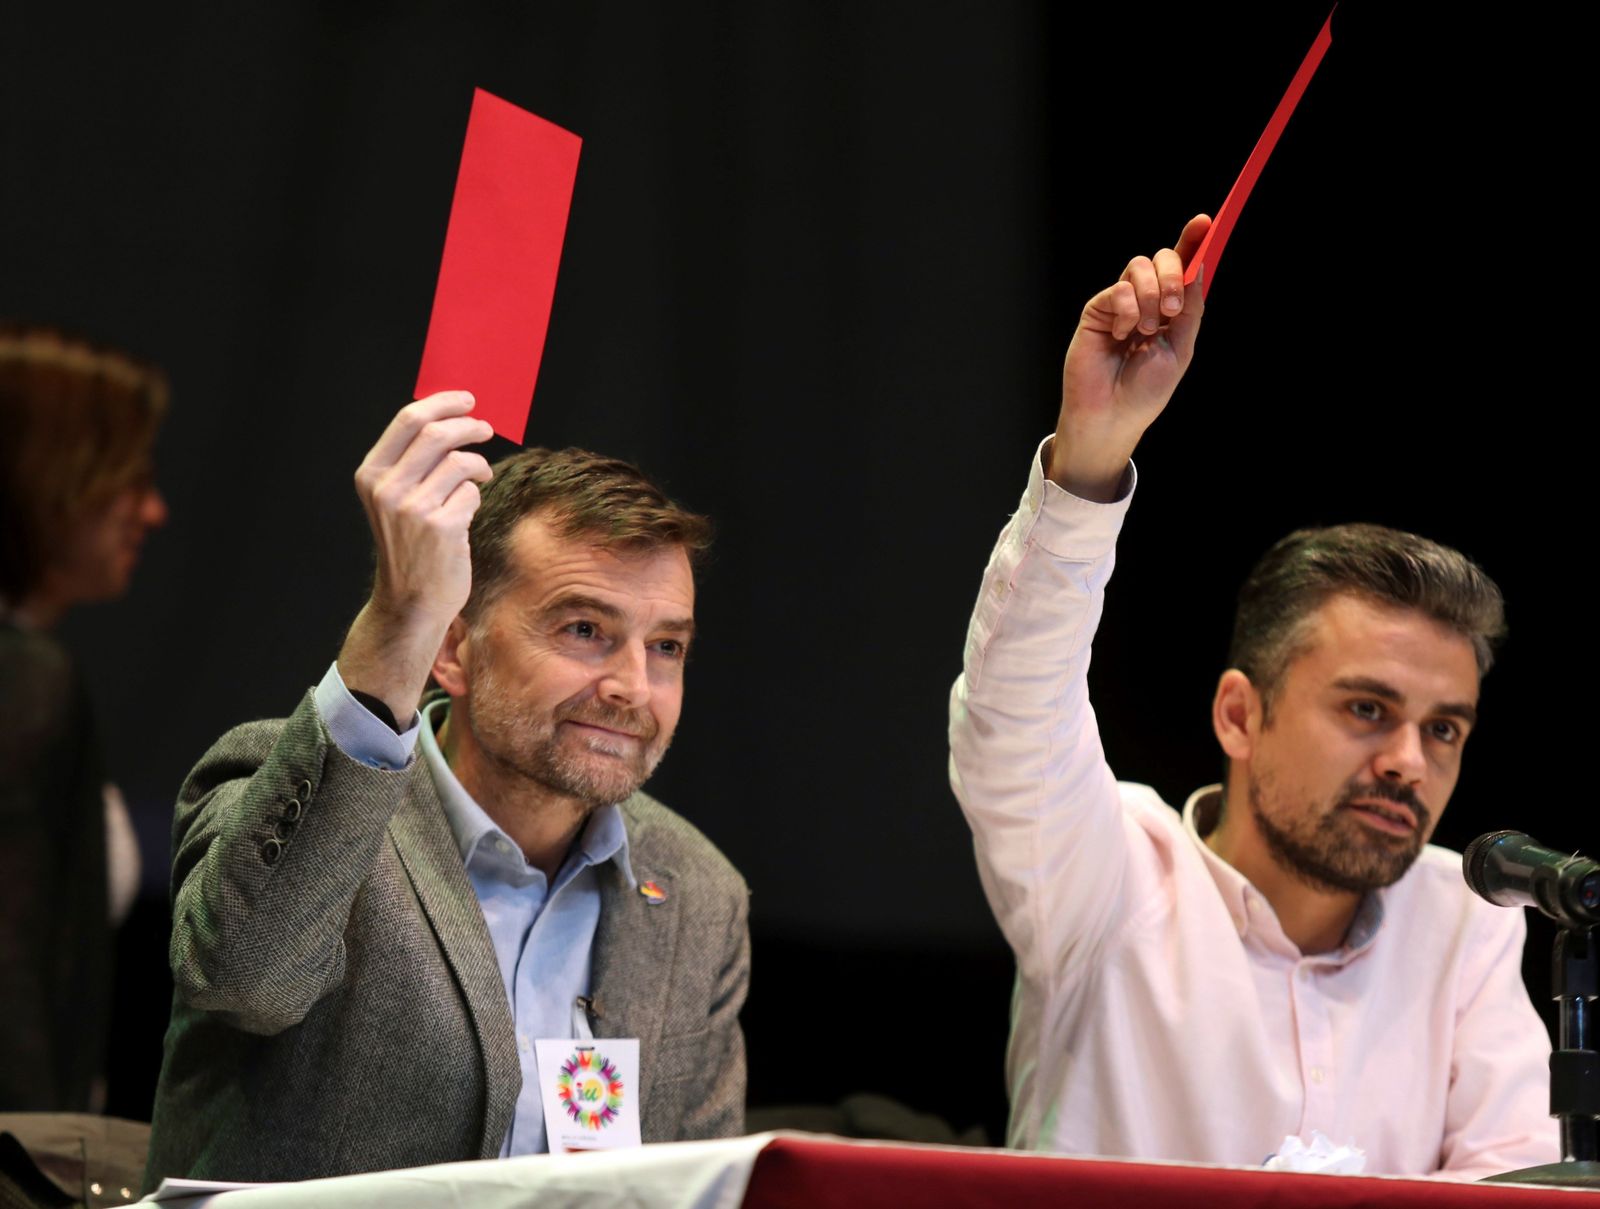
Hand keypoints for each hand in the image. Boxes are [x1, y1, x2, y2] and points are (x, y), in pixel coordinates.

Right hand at [338, 392, 493, 724]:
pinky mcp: (440, 527)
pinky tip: (468, 512)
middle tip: (485, 429)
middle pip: (437, 433)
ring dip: (479, 465)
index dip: (442, 403)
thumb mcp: (396, 499)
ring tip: (481, 475)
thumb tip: (452, 419)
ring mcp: (412, 508)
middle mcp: (386, 488)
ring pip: (460, 461)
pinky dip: (476, 496)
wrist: (411, 601)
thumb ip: (414, 462)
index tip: (467, 400)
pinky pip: (472, 492)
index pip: (407, 419)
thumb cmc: (411, 546)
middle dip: (468, 426)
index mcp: (371, 475)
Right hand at [1048, 215, 1209, 500]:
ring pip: (1138, 268)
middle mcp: (1146, 301)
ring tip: (1146, 330)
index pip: (1182, 267)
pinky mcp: (1097, 311)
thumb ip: (1191, 308)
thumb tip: (1200, 266)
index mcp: (1170, 309)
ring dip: (1151, 297)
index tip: (1206, 222)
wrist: (1113, 415)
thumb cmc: (1145, 391)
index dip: (1193, 241)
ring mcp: (1120, 304)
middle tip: (1173, 310)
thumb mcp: (1181, 348)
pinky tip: (1123, 335)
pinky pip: (1117, 290)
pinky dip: (1127, 310)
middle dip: (1173, 276)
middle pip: (1162, 259)